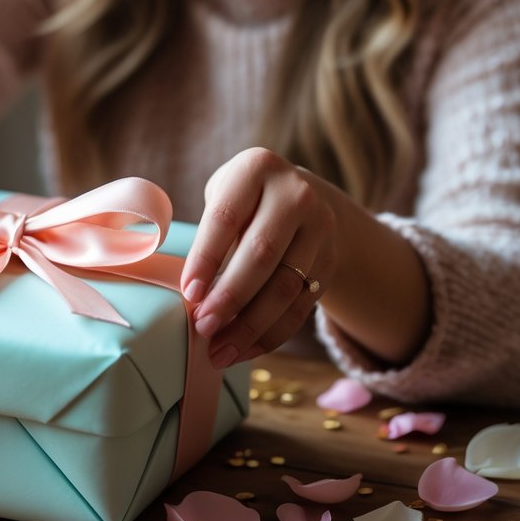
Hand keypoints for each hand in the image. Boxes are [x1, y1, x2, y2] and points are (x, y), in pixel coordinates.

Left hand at [180, 147, 338, 368]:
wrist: (302, 198)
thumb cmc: (244, 201)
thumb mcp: (223, 195)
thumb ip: (206, 231)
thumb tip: (188, 291)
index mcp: (257, 169)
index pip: (226, 218)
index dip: (206, 258)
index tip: (188, 294)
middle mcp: (296, 195)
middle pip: (261, 255)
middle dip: (230, 297)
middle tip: (203, 327)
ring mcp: (320, 229)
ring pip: (285, 287)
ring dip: (250, 326)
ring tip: (219, 351)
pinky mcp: (330, 262)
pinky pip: (301, 306)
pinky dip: (271, 335)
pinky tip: (244, 350)